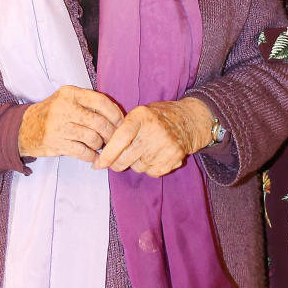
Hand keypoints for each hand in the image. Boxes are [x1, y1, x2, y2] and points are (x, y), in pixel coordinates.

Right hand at [18, 86, 122, 161]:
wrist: (24, 128)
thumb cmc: (52, 113)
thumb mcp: (67, 100)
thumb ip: (88, 103)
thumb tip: (117, 116)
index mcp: (70, 94)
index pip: (101, 101)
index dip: (115, 114)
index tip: (120, 122)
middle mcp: (64, 108)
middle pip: (99, 122)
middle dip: (110, 133)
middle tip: (113, 138)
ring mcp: (59, 127)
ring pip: (93, 138)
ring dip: (100, 145)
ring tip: (99, 145)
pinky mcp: (56, 144)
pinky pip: (83, 152)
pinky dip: (92, 156)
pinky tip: (92, 155)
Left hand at [93, 97, 214, 177]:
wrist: (189, 120)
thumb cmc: (158, 117)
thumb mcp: (139, 114)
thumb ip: (122, 129)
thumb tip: (103, 152)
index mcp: (142, 117)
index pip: (120, 139)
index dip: (107, 154)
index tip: (98, 164)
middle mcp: (154, 131)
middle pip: (126, 158)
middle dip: (116, 163)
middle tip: (115, 161)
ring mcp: (165, 146)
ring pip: (137, 167)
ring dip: (135, 163)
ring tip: (144, 150)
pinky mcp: (173, 158)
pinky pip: (151, 172)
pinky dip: (149, 168)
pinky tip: (154, 156)